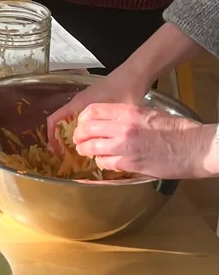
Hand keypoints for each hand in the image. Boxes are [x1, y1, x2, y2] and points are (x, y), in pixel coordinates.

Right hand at [46, 72, 150, 149]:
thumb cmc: (127, 88)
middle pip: (61, 123)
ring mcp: (85, 102)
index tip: (58, 151)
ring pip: (71, 121)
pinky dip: (83, 129)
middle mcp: (78, 102)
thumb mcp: (119, 111)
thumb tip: (103, 147)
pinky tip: (97, 137)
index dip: (52, 137)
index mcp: (78, 103)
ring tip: (84, 148)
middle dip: (63, 139)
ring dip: (74, 135)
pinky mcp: (93, 102)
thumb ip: (110, 127)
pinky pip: (81, 118)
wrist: (136, 73)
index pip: (54, 120)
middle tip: (75, 153)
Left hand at [72, 104, 218, 178]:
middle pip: (86, 130)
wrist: (196, 148)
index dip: (82, 119)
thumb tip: (112, 121)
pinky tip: (106, 161)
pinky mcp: (128, 164)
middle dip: (79, 136)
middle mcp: (122, 127)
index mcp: (128, 112)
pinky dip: (102, 162)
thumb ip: (128, 116)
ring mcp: (123, 146)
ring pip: (91, 148)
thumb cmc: (178, 130)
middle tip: (79, 140)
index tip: (81, 123)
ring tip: (88, 151)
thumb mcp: (150, 113)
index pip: (92, 111)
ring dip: (87, 150)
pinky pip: (104, 163)